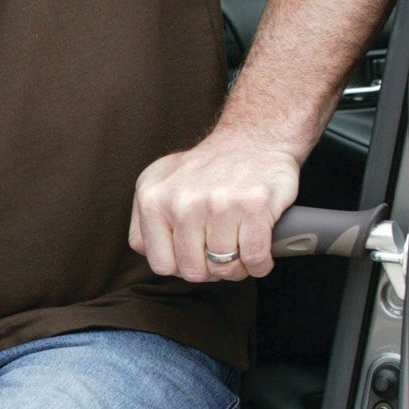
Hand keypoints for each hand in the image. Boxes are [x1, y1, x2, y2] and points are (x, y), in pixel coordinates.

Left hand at [129, 129, 300, 282]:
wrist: (252, 138)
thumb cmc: (207, 170)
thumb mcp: (160, 184)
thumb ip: (148, 222)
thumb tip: (156, 257)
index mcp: (152, 199)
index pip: (160, 263)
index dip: (181, 267)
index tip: (195, 257)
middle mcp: (181, 201)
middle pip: (193, 270)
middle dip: (210, 270)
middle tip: (220, 256)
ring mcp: (217, 203)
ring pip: (224, 268)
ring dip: (237, 268)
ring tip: (239, 250)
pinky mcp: (253, 206)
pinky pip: (254, 259)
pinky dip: (260, 264)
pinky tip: (259, 253)